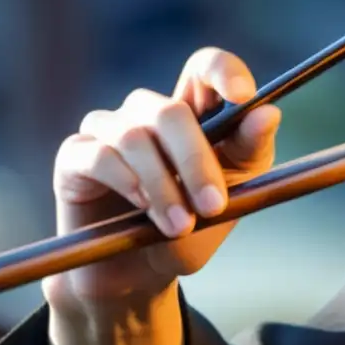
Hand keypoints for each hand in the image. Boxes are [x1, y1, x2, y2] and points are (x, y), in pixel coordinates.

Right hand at [43, 48, 281, 315]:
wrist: (140, 277)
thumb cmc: (191, 228)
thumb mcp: (234, 195)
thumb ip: (250, 152)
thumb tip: (269, 113)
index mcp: (193, 112)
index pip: (204, 67)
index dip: (223, 71)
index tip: (243, 96)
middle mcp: (148, 112)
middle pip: (171, 111)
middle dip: (196, 161)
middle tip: (212, 205)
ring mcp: (108, 130)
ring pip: (135, 137)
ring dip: (162, 185)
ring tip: (178, 225)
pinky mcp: (75, 156)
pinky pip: (99, 156)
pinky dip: (126, 182)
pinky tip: (141, 209)